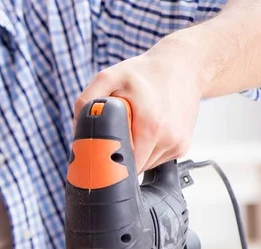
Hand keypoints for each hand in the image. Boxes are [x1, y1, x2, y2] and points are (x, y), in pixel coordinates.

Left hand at [74, 39, 204, 172]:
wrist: (183, 67)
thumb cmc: (146, 73)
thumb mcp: (109, 77)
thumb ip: (86, 101)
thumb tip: (77, 129)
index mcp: (150, 126)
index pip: (125, 166)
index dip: (108, 165)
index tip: (99, 158)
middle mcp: (168, 138)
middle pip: (134, 169)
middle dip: (119, 157)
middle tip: (113, 138)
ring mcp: (177, 144)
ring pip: (146, 166)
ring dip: (134, 154)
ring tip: (133, 129)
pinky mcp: (182, 146)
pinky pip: (157, 160)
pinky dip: (147, 150)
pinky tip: (147, 131)